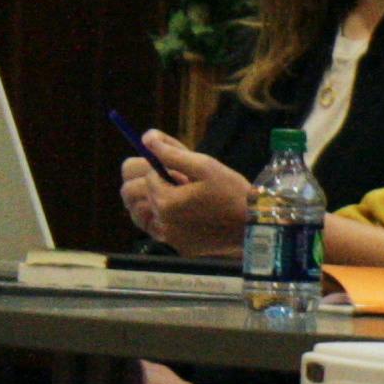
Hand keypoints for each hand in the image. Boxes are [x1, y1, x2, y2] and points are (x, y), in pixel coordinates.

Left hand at [126, 132, 253, 254]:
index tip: (178, 167)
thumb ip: (172, 151)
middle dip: (145, 181)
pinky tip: (177, 211)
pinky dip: (159, 218)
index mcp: (165, 200)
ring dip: (147, 200)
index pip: (144, 174)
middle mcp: (161, 221)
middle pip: (131, 194)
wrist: (253, 226)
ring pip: (138, 213)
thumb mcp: (205, 165)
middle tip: (168, 177)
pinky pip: (156, 230)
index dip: (158, 165)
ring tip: (171, 193)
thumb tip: (146, 137)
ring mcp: (168, 237)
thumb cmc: (232, 192)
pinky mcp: (177, 246)